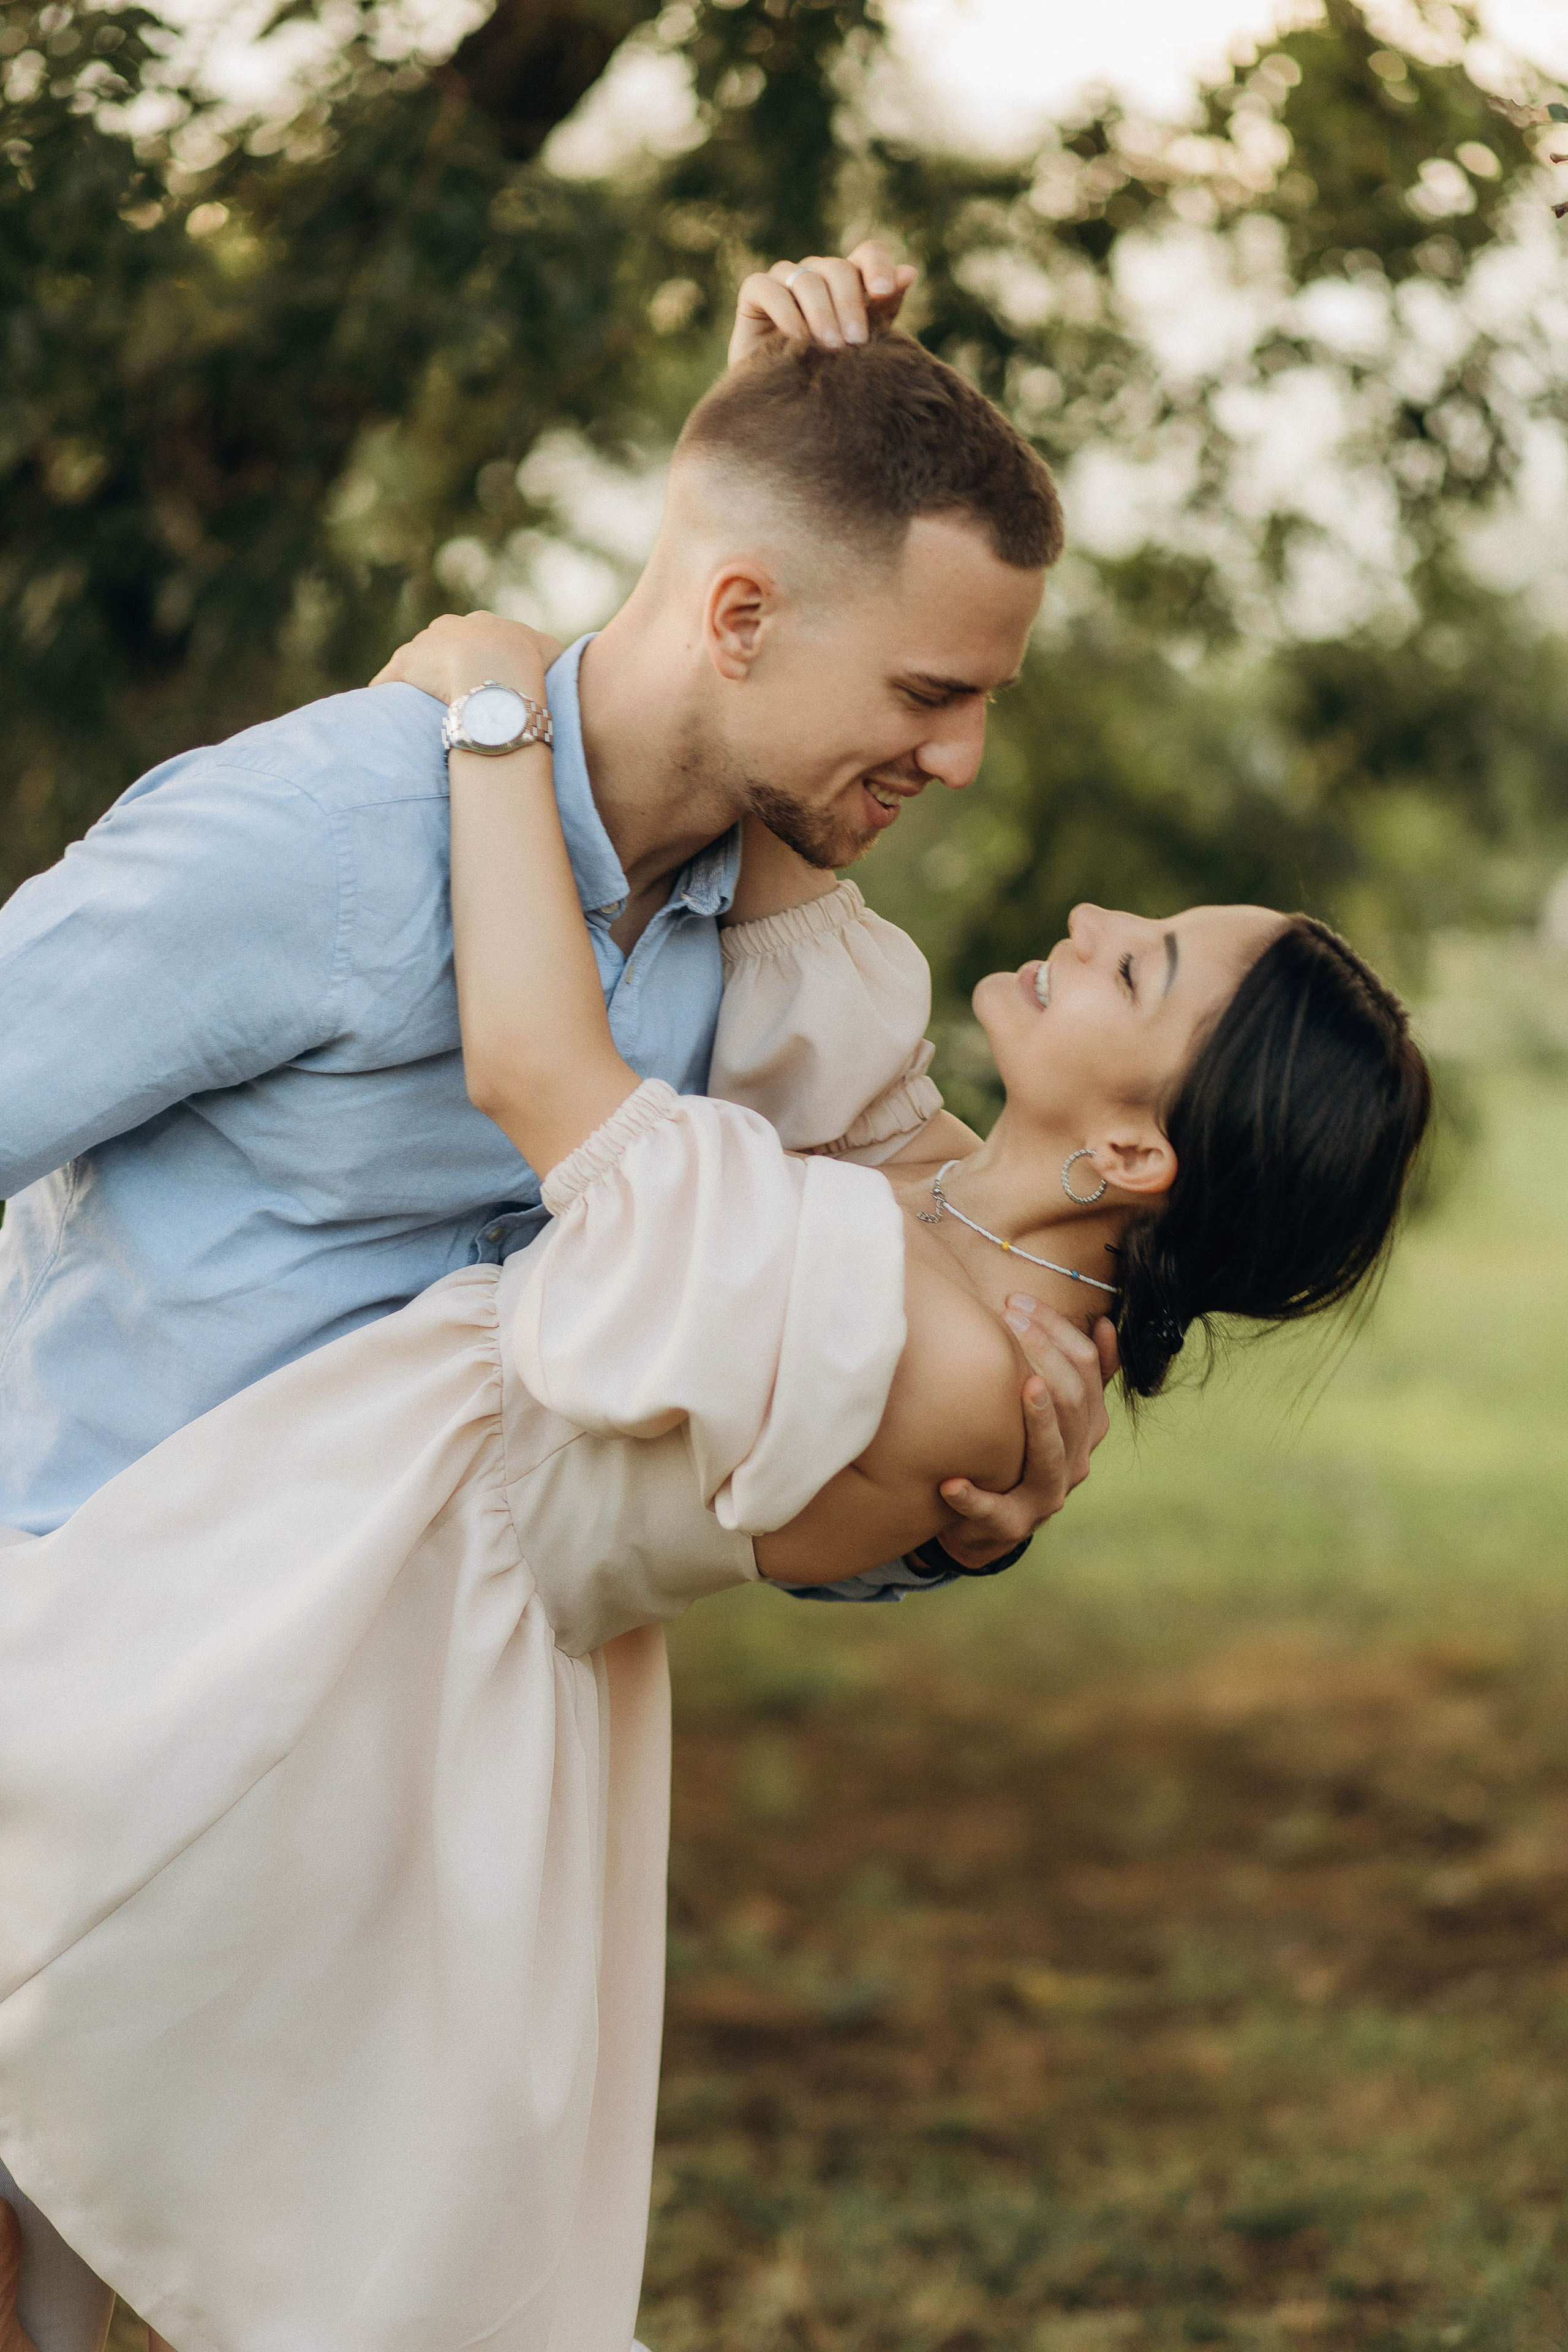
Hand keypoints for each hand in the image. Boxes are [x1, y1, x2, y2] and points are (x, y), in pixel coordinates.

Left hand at [370, 612, 563, 705]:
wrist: (498, 670)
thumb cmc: (531, 665)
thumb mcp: (553, 655)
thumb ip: (550, 655)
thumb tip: (557, 663)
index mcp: (485, 624)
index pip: (476, 637)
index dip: (479, 660)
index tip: (481, 681)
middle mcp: (452, 626)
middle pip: (442, 644)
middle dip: (445, 665)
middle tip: (452, 694)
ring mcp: (427, 643)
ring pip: (416, 661)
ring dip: (417, 680)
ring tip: (418, 707)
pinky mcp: (405, 663)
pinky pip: (391, 679)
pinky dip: (387, 691)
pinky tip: (387, 709)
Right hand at [728, 238, 917, 367]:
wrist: (779, 402)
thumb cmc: (825, 373)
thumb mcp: (861, 343)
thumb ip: (884, 308)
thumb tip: (910, 271)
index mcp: (848, 280)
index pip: (868, 253)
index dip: (877, 266)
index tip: (883, 292)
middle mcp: (817, 273)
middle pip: (838, 269)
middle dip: (850, 305)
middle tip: (856, 341)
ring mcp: (785, 278)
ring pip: (806, 280)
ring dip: (822, 315)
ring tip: (831, 349)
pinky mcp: (755, 291)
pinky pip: (770, 290)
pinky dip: (786, 314)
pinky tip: (798, 342)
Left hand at [935, 1306, 1117, 1570]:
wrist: (987, 1523)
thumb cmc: (1017, 1452)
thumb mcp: (1053, 1413)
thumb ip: (1083, 1374)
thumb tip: (1104, 1323)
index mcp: (1088, 1427)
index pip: (1088, 1369)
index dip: (1058, 1331)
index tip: (1018, 1301)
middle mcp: (1076, 1459)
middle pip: (1074, 1402)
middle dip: (1045, 1354)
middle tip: (1009, 1320)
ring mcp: (1047, 1495)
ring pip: (1051, 1454)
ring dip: (1039, 1419)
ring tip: (1024, 1385)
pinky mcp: (1011, 1525)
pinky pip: (994, 1511)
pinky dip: (973, 1497)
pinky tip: (951, 1482)